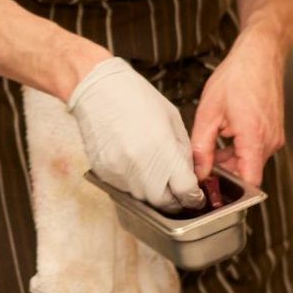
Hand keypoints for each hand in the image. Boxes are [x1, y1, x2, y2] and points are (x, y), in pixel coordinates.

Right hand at [68, 57, 204, 211]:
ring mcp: (119, 170)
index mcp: (162, 148)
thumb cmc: (135, 97)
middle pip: (164, 202)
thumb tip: (189, 174)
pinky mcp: (104, 172)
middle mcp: (139, 164)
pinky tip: (135, 165)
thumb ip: (183, 151)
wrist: (97, 89)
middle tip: (178, 192)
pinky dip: (134, 183)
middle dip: (175, 200)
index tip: (195, 196)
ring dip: (154, 193)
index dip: (194, 196)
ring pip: (143, 198)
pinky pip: (125, 188)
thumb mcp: (172, 119)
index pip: (185, 190)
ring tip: (155, 174)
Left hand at [190, 34, 284, 186]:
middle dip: (224, 173)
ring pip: (249, 161)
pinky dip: (238, 149)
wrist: (260, 55)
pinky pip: (254, 150)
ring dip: (229, 160)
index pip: (249, 181)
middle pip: (247, 173)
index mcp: (255, 138)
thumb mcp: (208, 112)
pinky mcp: (273, 132)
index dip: (231, 191)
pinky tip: (223, 135)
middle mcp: (270, 141)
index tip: (212, 191)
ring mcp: (274, 137)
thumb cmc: (237, 77)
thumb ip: (202, 147)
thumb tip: (199, 171)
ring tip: (210, 143)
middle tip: (201, 165)